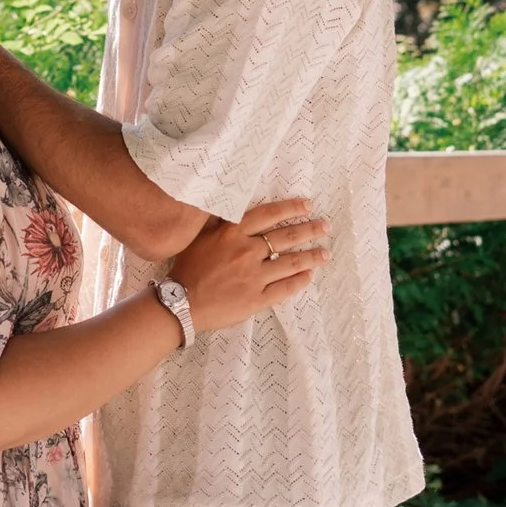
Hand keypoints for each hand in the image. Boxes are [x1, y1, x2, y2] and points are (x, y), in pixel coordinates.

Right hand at [167, 197, 328, 333]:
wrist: (180, 303)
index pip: (269, 215)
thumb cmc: (187, 268)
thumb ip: (218, 220)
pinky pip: (284, 288)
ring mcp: (253, 276)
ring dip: (311, 257)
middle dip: (309, 230)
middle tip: (325, 226)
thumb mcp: (198, 235)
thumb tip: (231, 203)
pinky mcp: (256, 299)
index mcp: (232, 232)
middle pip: (286, 237)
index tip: (307, 205)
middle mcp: (246, 251)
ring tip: (325, 253)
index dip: (291, 208)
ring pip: (290, 263)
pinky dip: (299, 281)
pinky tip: (308, 276)